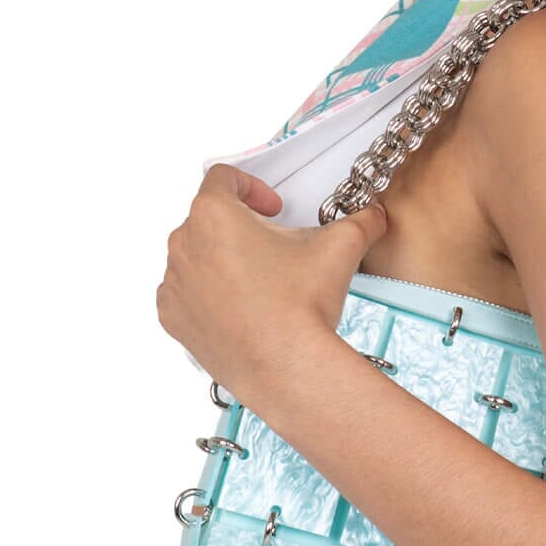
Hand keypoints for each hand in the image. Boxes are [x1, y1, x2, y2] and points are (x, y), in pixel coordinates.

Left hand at [156, 163, 388, 398]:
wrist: (287, 368)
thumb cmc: (299, 308)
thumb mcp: (340, 248)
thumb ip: (360, 222)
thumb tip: (371, 217)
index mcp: (214, 214)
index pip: (223, 177)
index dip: (253, 187)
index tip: (271, 207)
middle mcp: (184, 244)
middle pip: (208, 218)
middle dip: (241, 226)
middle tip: (273, 247)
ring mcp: (175, 283)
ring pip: (195, 256)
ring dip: (223, 259)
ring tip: (260, 281)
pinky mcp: (174, 318)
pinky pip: (185, 293)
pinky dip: (207, 294)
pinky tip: (240, 306)